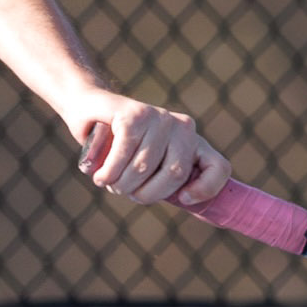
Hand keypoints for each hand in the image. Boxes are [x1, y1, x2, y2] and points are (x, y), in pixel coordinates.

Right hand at [69, 96, 229, 205]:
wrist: (88, 107)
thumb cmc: (119, 146)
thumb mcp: (148, 164)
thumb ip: (165, 178)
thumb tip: (186, 200)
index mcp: (192, 142)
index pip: (218, 168)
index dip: (205, 190)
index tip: (183, 199)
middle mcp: (182, 127)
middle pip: (175, 174)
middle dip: (144, 193)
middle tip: (123, 191)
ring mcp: (159, 117)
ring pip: (144, 167)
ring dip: (120, 184)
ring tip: (107, 181)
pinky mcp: (134, 114)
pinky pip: (124, 153)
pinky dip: (109, 171)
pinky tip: (100, 176)